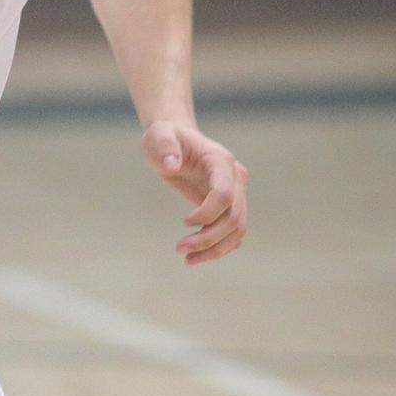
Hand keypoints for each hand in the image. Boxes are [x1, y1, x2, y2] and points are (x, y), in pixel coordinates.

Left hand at [142, 121, 248, 265]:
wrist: (174, 141)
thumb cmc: (165, 138)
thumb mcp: (158, 137)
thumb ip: (164, 147)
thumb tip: (172, 165)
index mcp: (221, 161)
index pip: (225, 195)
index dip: (207, 213)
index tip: (184, 222)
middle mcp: (235, 178)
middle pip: (234, 218)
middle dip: (208, 238)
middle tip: (179, 249)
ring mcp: (236, 193)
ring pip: (237, 231)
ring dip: (215, 249)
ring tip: (187, 259)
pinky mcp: (229, 207)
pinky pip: (232, 234)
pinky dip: (218, 248)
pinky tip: (196, 256)